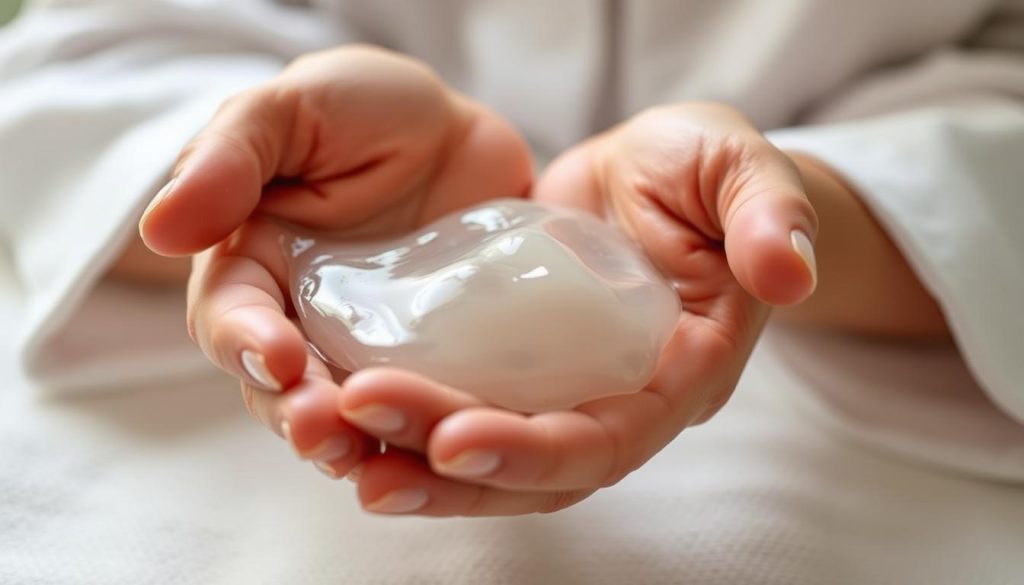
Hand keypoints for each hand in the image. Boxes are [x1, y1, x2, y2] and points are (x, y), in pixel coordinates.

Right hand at [139, 46, 532, 477]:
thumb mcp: (292, 107)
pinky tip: (438, 446)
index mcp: (254, 265)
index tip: (282, 355)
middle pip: (282, 387)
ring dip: (350, 442)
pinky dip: (422, 433)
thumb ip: (229, 158)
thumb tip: (159, 230)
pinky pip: (421, 410)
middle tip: (323, 429)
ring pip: (346, 416)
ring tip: (365, 457)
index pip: (231, 317)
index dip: (247, 342)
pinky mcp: (431, 364)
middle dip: (296, 412)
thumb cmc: (365, 110)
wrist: (461, 129)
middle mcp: (303, 320)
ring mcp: (368, 349)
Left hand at [333, 103, 817, 515]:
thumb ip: (768, 216)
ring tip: (337, 448)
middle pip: (536, 466)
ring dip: (415, 462)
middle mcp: (621, 401)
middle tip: (361, 430)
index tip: (454, 439)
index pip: (612, 439)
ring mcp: (567, 390)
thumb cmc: (706, 172)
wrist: (657, 174)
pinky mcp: (521, 366)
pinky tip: (347, 413)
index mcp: (682, 371)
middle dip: (448, 461)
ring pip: (493, 456)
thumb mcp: (741, 171)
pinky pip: (466, 407)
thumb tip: (790, 273)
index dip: (537, 451)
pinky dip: (412, 421)